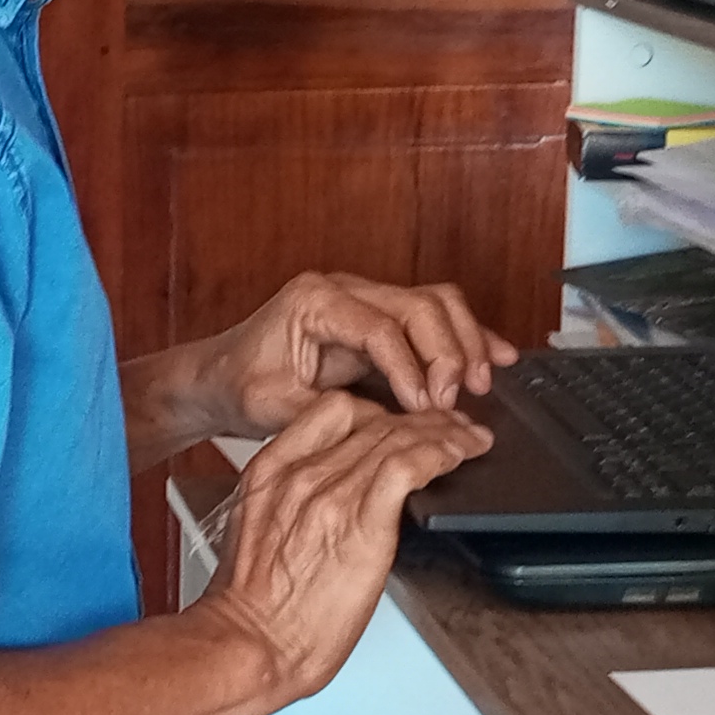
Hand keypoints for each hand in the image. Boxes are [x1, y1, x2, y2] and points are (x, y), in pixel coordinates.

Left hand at [193, 270, 518, 439]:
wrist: (220, 376)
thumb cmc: (240, 385)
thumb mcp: (275, 409)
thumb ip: (332, 414)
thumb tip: (391, 424)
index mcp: (314, 302)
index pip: (380, 327)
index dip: (410, 368)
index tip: (426, 405)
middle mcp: (344, 291)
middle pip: (419, 306)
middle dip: (448, 353)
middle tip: (455, 400)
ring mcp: (365, 300)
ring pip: (435, 305)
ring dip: (466, 342)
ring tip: (481, 384)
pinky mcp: (379, 320)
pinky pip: (433, 319)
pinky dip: (466, 338)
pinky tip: (495, 358)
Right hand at [193, 389, 493, 708]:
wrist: (248, 643)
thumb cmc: (250, 606)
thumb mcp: (255, 532)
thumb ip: (290, 504)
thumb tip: (327, 505)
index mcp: (271, 471)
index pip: (334, 411)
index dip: (378, 411)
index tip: (401, 424)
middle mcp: (302, 473)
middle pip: (375, 420)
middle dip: (421, 420)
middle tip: (450, 428)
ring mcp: (333, 495)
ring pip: (398, 436)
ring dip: (444, 433)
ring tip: (469, 439)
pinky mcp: (363, 523)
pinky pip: (410, 467)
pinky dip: (442, 454)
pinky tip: (460, 456)